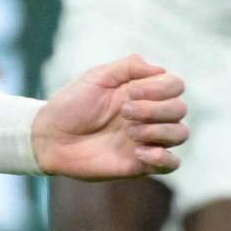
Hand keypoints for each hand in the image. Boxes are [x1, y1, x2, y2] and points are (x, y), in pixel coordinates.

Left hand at [28, 53, 186, 179]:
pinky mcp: (141, 164)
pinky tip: (139, 152)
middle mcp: (149, 115)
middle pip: (180, 109)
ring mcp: (147, 139)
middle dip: (155, 109)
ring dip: (159, 130)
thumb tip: (159, 69)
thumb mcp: (97, 77)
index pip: (175, 85)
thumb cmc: (71, 105)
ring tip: (129, 132)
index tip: (130, 92)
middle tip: (124, 113)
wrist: (50, 138)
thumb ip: (128, 67)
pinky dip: (163, 157)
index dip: (161, 88)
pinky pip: (172, 163)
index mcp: (142, 92)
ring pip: (181, 134)